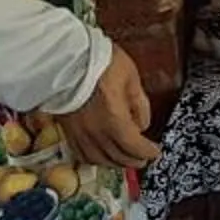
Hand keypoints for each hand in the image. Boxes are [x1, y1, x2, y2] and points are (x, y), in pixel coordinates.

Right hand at [55, 46, 159, 168]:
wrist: (63, 57)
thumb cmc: (99, 62)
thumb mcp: (131, 78)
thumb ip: (139, 105)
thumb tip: (142, 126)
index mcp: (113, 119)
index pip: (133, 146)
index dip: (147, 152)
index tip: (155, 151)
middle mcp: (94, 131)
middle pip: (116, 157)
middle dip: (133, 160)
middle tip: (144, 158)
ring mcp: (77, 132)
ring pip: (97, 159)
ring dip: (114, 162)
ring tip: (125, 159)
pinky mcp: (65, 129)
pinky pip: (79, 153)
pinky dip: (94, 158)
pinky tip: (101, 155)